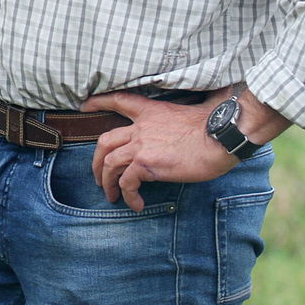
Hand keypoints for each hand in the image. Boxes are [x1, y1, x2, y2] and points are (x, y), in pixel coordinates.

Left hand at [79, 90, 237, 211]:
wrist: (220, 137)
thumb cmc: (213, 128)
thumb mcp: (188, 115)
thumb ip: (174, 120)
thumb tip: (183, 124)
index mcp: (150, 111)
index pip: (119, 101)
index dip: (99, 102)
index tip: (85, 105)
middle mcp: (140, 127)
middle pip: (105, 141)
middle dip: (96, 161)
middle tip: (99, 176)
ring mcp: (141, 145)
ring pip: (109, 163)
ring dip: (107, 182)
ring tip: (112, 195)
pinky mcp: (147, 164)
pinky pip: (127, 183)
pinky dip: (128, 195)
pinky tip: (136, 204)